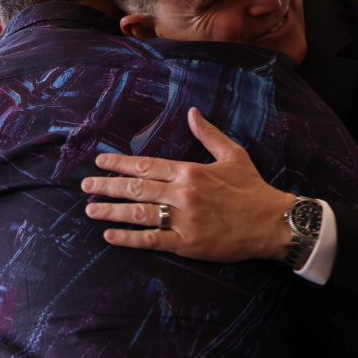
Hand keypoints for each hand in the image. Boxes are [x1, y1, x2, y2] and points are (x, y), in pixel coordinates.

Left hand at [81, 108, 293, 262]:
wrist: (272, 223)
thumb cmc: (253, 189)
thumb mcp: (233, 154)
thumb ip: (208, 134)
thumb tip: (192, 113)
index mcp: (190, 171)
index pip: (146, 165)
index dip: (120, 164)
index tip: (100, 162)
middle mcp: (183, 194)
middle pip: (136, 188)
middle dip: (107, 186)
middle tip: (85, 186)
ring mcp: (183, 220)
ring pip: (138, 213)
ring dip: (111, 210)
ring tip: (90, 209)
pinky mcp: (187, 244)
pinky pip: (151, 240)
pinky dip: (128, 238)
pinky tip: (110, 235)